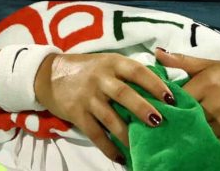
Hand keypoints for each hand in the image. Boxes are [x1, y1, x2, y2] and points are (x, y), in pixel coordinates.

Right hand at [33, 52, 173, 162]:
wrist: (48, 74)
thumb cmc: (86, 69)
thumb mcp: (106, 62)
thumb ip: (127, 72)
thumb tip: (158, 87)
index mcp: (112, 63)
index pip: (137, 71)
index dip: (155, 84)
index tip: (171, 98)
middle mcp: (100, 79)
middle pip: (124, 94)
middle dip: (142, 108)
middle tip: (159, 121)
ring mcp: (87, 97)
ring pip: (110, 117)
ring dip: (127, 133)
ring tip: (141, 145)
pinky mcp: (76, 114)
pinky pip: (95, 134)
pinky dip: (108, 147)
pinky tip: (120, 157)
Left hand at [154, 48, 219, 143]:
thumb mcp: (208, 65)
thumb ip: (182, 61)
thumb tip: (156, 53)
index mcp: (207, 84)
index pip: (180, 99)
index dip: (169, 104)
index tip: (160, 107)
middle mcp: (217, 104)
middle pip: (189, 117)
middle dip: (179, 120)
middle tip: (167, 122)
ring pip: (200, 132)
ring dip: (191, 132)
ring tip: (182, 131)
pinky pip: (214, 143)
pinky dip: (206, 142)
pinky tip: (198, 139)